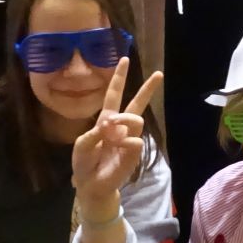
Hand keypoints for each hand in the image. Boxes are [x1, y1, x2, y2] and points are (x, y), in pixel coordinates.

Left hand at [71, 57, 163, 214]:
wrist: (91, 184)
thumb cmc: (84, 162)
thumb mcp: (82, 144)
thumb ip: (95, 132)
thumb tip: (112, 124)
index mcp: (106, 118)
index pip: (114, 94)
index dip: (119, 77)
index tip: (125, 59)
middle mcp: (120, 125)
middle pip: (136, 102)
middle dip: (148, 88)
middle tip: (160, 73)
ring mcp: (129, 137)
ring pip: (135, 119)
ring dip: (122, 122)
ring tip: (111, 136)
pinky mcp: (135, 151)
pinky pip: (134, 139)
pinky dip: (124, 142)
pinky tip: (117, 149)